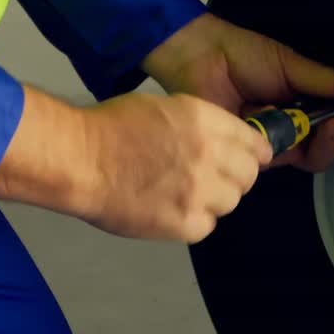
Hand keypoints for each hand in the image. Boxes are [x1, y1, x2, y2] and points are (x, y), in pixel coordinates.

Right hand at [82, 91, 273, 242]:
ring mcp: (199, 191)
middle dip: (235, 177)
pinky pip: (207, 225)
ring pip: (231, 202)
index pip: (255, 144)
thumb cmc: (110, 129)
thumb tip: (224, 141)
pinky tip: (172, 209)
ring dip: (214, 199)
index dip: (252, 153)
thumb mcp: (166, 107)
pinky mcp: (184, 223)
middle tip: (212, 179)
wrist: (78, 160)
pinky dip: (194, 220)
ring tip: (185, 193)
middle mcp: (210, 155)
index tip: (247, 159)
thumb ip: (201, 125)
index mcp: (206, 122)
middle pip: (248, 176)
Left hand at [142, 13, 333, 172]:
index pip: (326, 128)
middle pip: (318, 149)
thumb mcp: (288, 64)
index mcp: (295, 106)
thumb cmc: (242, 55)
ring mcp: (266, 142)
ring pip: (302, 158)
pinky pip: (275, 161)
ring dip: (321, 145)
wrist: (202, 57)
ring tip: (327, 127)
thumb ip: (322, 79)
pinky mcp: (247, 152)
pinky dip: (291, 147)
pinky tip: (297, 131)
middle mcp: (284, 128)